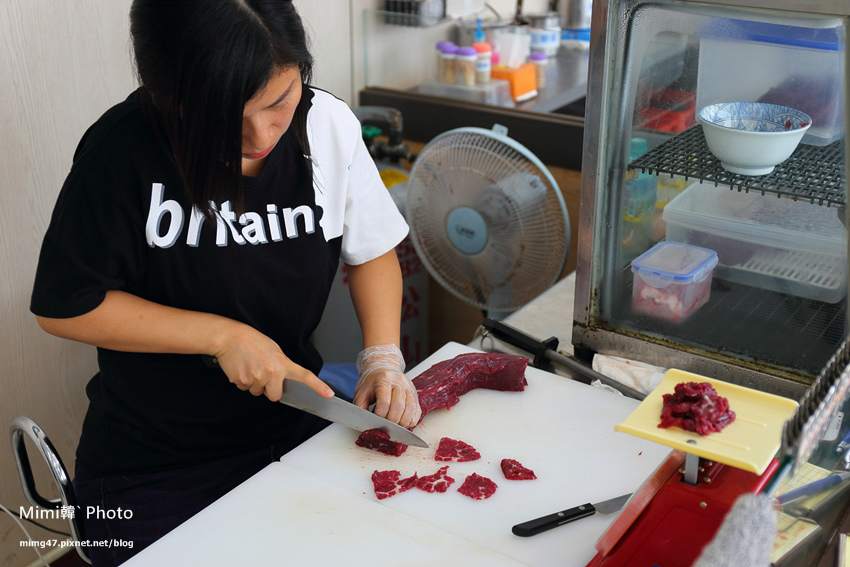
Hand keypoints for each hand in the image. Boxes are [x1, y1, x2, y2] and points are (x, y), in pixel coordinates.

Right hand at [213, 324, 332, 401]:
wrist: (231, 338)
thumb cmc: (253, 341)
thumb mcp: (275, 350)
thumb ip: (282, 365)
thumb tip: (282, 379)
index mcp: (282, 364)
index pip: (305, 376)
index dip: (318, 386)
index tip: (329, 394)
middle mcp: (271, 373)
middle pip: (275, 396)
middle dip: (270, 390)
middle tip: (264, 375)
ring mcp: (256, 379)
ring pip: (258, 392)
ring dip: (255, 384)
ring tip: (251, 366)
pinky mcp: (242, 382)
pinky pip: (245, 388)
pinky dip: (244, 381)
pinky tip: (242, 368)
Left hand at [352, 345, 420, 427]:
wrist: (383, 368)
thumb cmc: (371, 382)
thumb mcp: (361, 392)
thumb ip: (360, 407)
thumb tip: (365, 423)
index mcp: (384, 379)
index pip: (384, 402)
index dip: (380, 415)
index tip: (375, 419)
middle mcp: (399, 382)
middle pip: (398, 407)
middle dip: (391, 421)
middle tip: (384, 425)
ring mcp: (409, 388)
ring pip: (410, 410)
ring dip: (401, 423)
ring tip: (393, 424)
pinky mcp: (415, 395)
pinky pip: (417, 412)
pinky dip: (410, 421)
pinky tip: (401, 420)